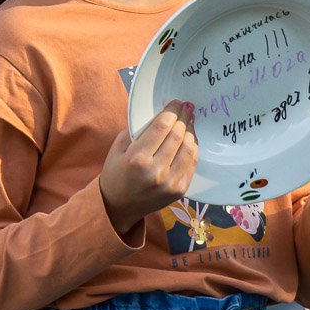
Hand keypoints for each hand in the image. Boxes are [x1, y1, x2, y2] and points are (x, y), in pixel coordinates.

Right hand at [99, 100, 197, 233]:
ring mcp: (170, 183)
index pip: (162, 127)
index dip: (172, 111)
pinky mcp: (180, 191)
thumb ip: (136, 130)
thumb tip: (159, 112)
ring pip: (189, 148)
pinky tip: (190, 139)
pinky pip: (192, 163)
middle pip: (178, 136)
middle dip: (183, 118)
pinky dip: (193, 148)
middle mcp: (155, 172)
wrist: (119, 207)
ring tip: (189, 122)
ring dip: (191, 131)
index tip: (176, 103)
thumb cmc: (116, 173)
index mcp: (137, 159)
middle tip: (186, 108)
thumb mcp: (118, 148)